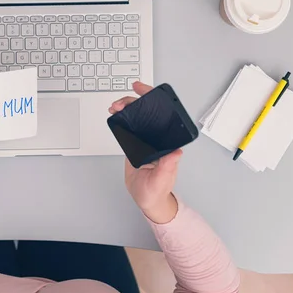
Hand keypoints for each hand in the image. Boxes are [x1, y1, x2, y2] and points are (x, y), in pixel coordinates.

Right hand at [109, 82, 181, 223]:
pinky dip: (121, 118)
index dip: (153, 100)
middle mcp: (157, 138)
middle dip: (134, 102)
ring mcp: (146, 140)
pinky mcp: (135, 144)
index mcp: (167, 143)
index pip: (162, 115)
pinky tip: (115, 114)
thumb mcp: (162, 180)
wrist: (147, 200)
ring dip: (126, 108)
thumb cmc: (157, 191)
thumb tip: (176, 152)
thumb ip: (168, 167)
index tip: (143, 92)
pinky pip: (129, 127)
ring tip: (115, 107)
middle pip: (147, 112)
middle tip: (121, 102)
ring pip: (136, 117)